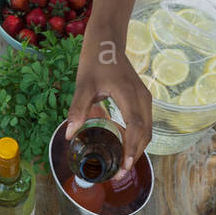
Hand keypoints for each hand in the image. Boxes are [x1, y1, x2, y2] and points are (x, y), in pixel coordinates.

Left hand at [66, 42, 151, 173]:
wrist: (108, 40)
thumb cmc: (96, 59)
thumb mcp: (83, 83)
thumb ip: (78, 109)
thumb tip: (69, 134)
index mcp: (129, 94)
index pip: (136, 128)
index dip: (131, 149)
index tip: (123, 167)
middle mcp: (142, 98)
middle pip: (145, 134)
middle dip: (133, 156)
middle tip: (118, 174)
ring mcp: (144, 99)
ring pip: (147, 131)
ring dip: (136, 149)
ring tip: (120, 165)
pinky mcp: (142, 100)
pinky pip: (144, 124)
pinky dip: (136, 139)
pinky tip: (122, 147)